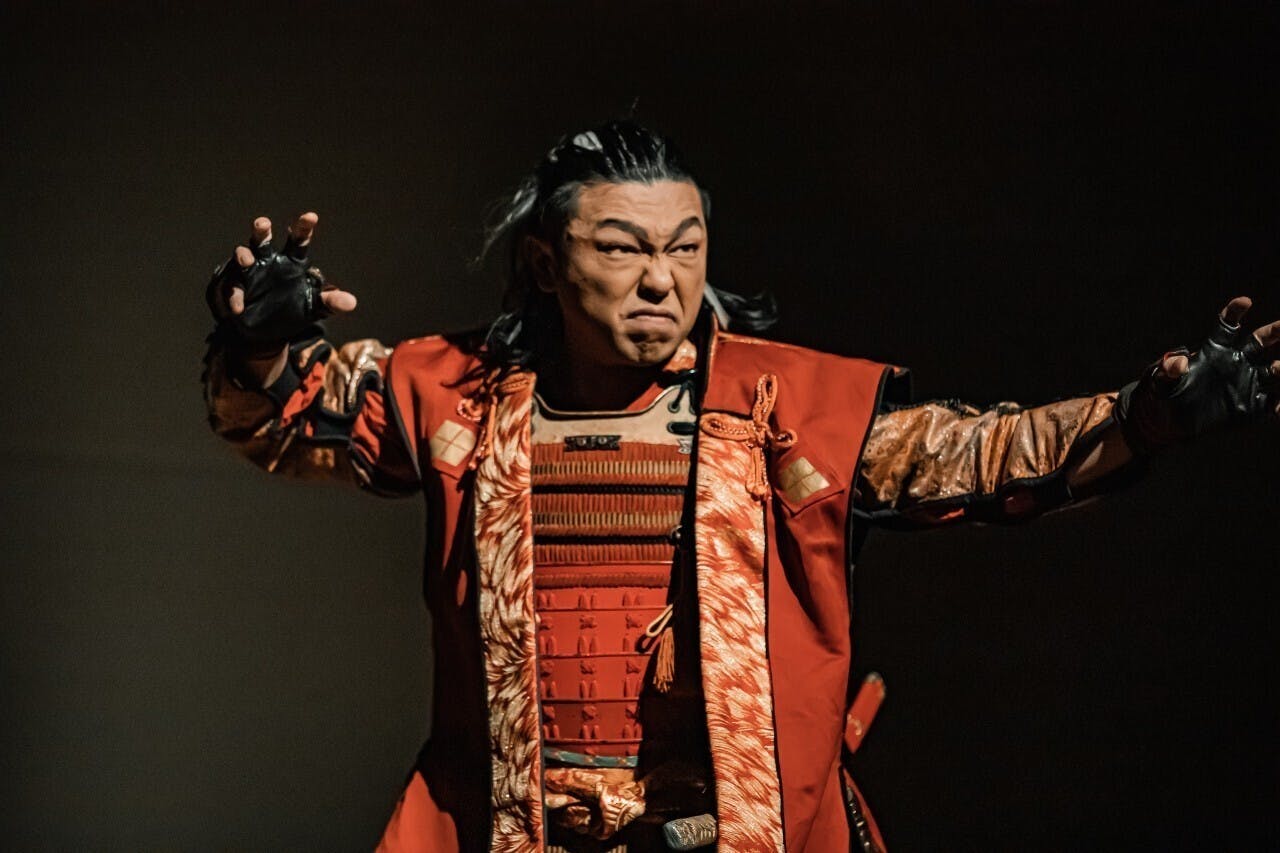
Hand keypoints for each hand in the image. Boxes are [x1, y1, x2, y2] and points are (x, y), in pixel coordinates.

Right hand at [206, 212, 357, 342]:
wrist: (267, 330)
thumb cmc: (292, 308)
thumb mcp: (314, 307)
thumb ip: (330, 302)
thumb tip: (352, 302)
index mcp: (291, 262)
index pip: (298, 241)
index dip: (304, 228)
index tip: (311, 217)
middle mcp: (269, 262)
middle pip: (264, 241)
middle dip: (262, 231)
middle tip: (263, 223)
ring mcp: (250, 274)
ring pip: (243, 257)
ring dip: (243, 256)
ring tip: (246, 259)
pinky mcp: (236, 289)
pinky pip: (233, 289)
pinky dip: (235, 297)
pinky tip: (238, 307)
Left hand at [1116, 296, 1279, 453]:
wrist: (1172, 420)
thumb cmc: (1167, 393)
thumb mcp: (1163, 380)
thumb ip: (1169, 369)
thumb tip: (1178, 362)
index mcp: (1215, 350)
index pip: (1227, 326)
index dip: (1235, 312)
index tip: (1244, 301)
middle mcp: (1236, 363)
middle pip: (1260, 341)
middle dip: (1274, 331)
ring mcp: (1246, 383)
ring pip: (1274, 370)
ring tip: (1279, 368)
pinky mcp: (1250, 406)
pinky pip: (1272, 402)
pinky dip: (1279, 404)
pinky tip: (1278, 408)